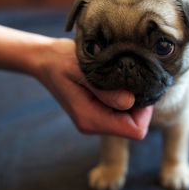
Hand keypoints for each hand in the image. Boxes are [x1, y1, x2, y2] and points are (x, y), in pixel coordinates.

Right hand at [32, 38, 152, 139]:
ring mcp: (92, 121)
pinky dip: (122, 98)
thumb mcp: (83, 69)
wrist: (43, 59)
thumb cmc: (61, 59)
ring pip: (127, 120)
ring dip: (130, 100)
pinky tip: (113, 81)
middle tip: (131, 79)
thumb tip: (131, 102)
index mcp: (91, 119)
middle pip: (133, 126)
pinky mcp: (93, 113)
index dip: (144, 112)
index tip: (138, 87)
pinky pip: (118, 113)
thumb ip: (106, 89)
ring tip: (119, 78)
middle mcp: (92, 125)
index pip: (135, 130)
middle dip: (138, 105)